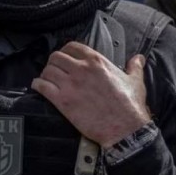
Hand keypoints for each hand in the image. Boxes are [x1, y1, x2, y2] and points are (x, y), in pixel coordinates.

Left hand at [31, 41, 150, 146]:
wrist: (124, 128)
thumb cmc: (130, 105)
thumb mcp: (135, 81)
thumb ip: (134, 67)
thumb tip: (138, 59)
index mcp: (97, 62)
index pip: (73, 46)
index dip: (66, 51)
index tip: (66, 57)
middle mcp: (82, 69)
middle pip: (56, 57)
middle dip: (53, 63)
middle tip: (55, 70)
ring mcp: (71, 85)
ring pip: (47, 70)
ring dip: (45, 74)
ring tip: (47, 79)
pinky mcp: (63, 101)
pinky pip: (42, 86)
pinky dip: (38, 85)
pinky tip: (39, 87)